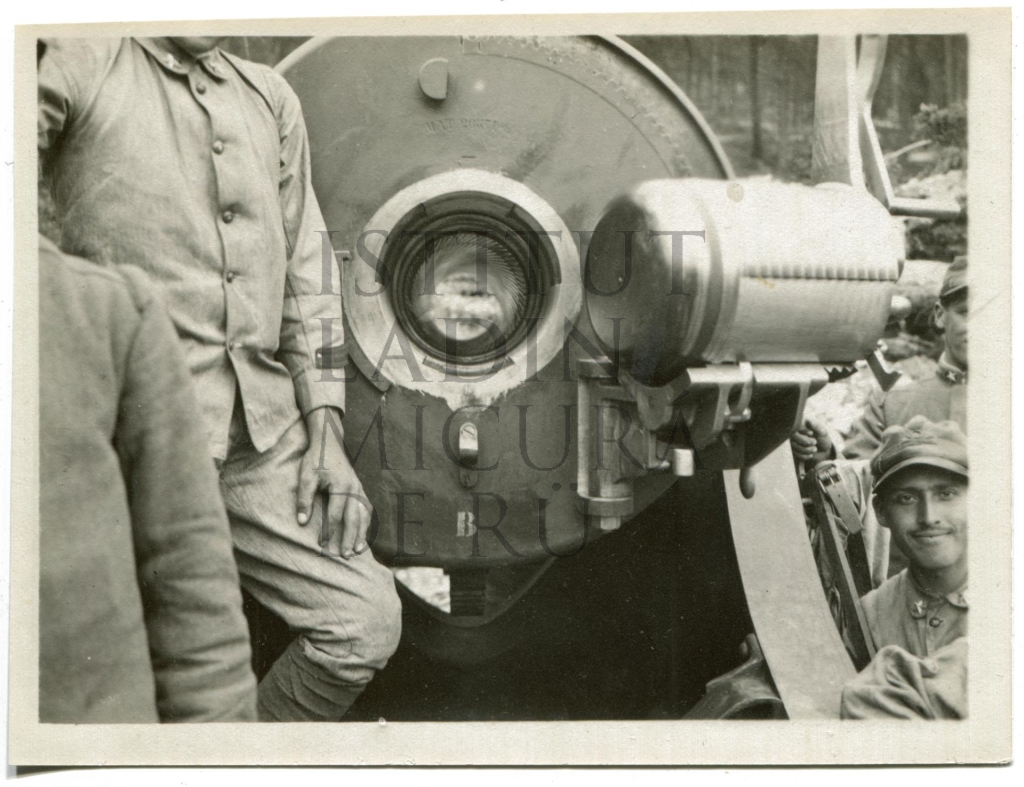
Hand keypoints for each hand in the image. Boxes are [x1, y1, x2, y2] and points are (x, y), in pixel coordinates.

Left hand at [296, 407, 371, 557]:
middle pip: (354, 517)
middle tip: (345, 555)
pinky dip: (366, 524)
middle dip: (350, 538)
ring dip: (362, 533)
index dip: (330, 531)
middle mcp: (354, 487)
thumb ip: (304, 499)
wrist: (329, 442)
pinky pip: (366, 509)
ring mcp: (359, 488)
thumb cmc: (316, 459)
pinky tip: (363, 535)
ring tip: (358, 551)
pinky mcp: (360, 489)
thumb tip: (302, 522)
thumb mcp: (306, 476)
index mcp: (341, 484)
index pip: (336, 513)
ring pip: (364, 515)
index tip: (323, 546)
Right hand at [791, 417, 833, 465]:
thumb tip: (808, 421)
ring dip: (806, 450)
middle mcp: (795, 432)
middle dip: (805, 441)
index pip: (796, 426)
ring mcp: (793, 441)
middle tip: (815, 442)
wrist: (824, 450)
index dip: (803, 431)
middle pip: (793, 437)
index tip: (811, 433)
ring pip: (794, 446)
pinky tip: (811, 455)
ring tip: (815, 449)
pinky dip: (804, 456)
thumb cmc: (823, 438)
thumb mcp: (822, 432)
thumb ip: (816, 426)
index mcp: (801, 424)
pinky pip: (795, 454)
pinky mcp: (794, 450)